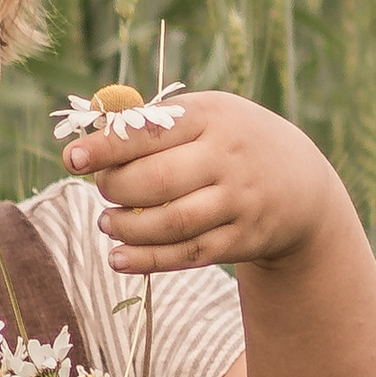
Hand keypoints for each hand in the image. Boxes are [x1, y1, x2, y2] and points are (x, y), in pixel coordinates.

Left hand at [62, 90, 346, 276]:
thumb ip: (154, 123)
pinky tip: (118, 258)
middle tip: (102, 190)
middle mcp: (227, 159)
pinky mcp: (241, 240)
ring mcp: (237, 202)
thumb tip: (91, 133)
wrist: (302, 186)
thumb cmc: (234, 143)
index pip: (150, 132)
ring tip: (107, 222)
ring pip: (170, 222)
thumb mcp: (208, 116)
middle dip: (116, 188)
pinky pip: (187, 254)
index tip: (73, 158)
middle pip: (157, 180)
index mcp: (213, 117)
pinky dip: (146, 260)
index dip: (107, 147)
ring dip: (127, 227)